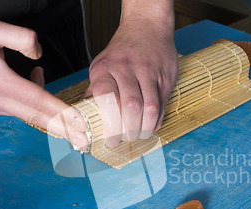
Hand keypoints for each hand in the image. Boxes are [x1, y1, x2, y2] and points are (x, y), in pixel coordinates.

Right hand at [0, 20, 88, 149]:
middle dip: (64, 131)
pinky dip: (23, 100)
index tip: (79, 125)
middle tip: (84, 142)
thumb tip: (39, 55)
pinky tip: (20, 84)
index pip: (39, 101)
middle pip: (37, 118)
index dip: (62, 114)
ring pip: (25, 111)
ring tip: (36, 75)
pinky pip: (12, 109)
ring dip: (40, 102)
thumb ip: (22, 38)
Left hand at [84, 0, 177, 146]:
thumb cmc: (122, 51)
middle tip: (126, 140)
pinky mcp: (165, 76)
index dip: (109, 124)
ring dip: (145, 128)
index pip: (106, 99)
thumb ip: (95, 91)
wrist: (147, 26)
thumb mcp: (101, 65)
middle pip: (131, 107)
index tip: (110, 139)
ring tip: (139, 136)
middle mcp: (126, 69)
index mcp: (105, 68)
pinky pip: (161, 104)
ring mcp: (148, 72)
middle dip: (129, 131)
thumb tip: (85, 117)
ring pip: (149, 107)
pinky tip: (151, 126)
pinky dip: (157, 120)